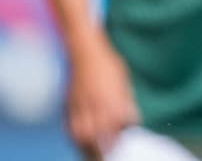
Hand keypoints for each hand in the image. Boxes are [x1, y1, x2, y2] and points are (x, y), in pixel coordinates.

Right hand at [66, 33, 138, 158]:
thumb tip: (132, 122)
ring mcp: (81, 104)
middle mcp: (97, 102)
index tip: (122, 146)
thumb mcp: (124, 82)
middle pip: (98, 133)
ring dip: (87, 147)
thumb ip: (127, 103)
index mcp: (113, 96)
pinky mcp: (70, 104)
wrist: (86, 51)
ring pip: (82, 133)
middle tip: (107, 156)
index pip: (117, 125)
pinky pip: (70, 126)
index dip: (119, 138)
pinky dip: (75, 137)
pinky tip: (81, 142)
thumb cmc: (109, 66)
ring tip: (93, 154)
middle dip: (102, 149)